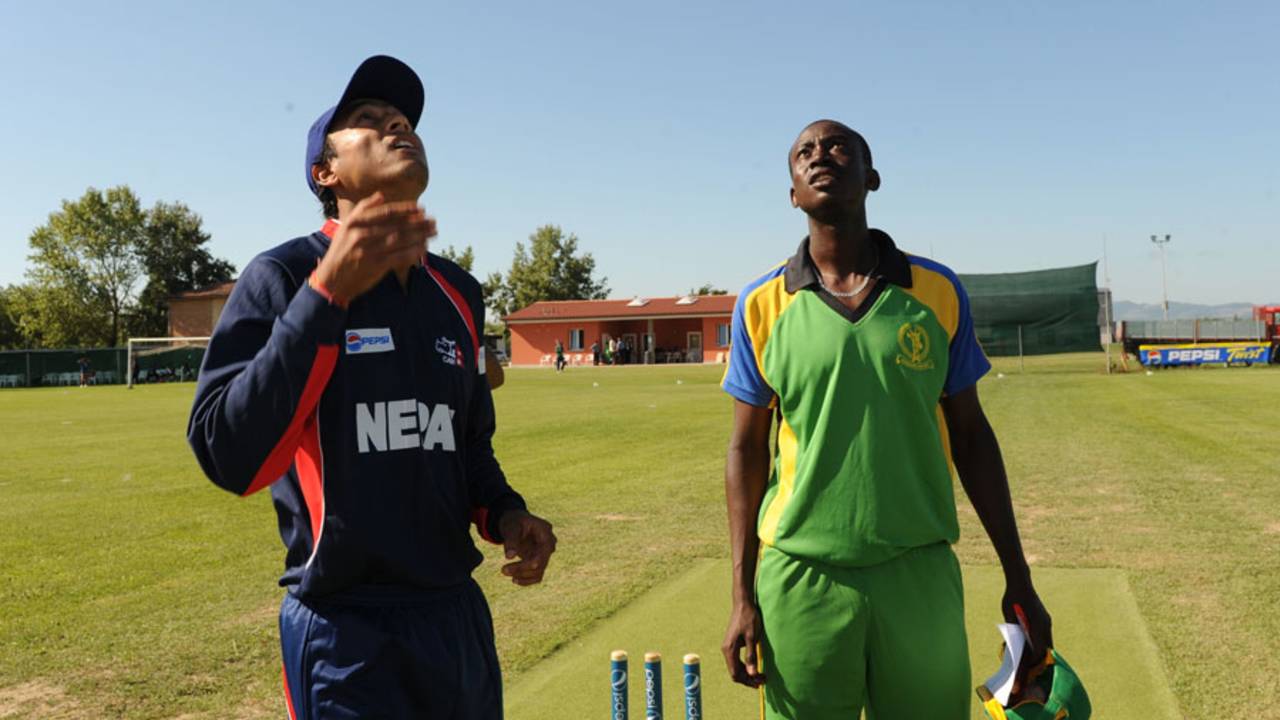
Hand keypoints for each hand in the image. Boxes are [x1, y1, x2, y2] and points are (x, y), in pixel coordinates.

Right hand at [313, 192, 436, 303]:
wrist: (332, 280)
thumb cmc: (341, 251)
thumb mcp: (345, 226)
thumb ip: (362, 209)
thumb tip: (381, 195)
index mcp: (355, 222)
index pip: (385, 213)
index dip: (405, 210)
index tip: (421, 208)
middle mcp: (361, 234)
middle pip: (396, 226)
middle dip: (418, 222)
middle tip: (433, 220)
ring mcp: (369, 250)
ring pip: (400, 240)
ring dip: (420, 235)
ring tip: (433, 232)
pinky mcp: (375, 266)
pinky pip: (399, 256)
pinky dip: (413, 252)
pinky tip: (423, 248)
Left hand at [498, 510, 555, 585]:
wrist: (515, 522)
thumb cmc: (514, 521)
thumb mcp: (511, 527)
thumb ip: (511, 540)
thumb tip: (509, 557)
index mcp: (546, 534)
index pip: (542, 556)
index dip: (526, 565)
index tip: (506, 567)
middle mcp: (549, 545)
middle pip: (540, 565)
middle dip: (521, 571)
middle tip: (503, 570)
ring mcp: (545, 554)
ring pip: (539, 572)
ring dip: (523, 576)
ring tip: (506, 572)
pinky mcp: (539, 560)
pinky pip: (537, 575)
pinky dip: (526, 579)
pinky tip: (514, 579)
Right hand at [721, 601, 765, 687]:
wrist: (743, 603)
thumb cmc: (749, 618)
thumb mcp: (752, 637)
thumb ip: (751, 656)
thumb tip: (752, 674)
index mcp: (729, 649)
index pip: (735, 673)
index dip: (747, 681)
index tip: (760, 682)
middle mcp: (726, 650)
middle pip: (735, 672)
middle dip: (748, 678)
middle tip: (763, 680)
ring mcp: (728, 647)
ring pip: (736, 667)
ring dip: (747, 673)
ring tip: (761, 675)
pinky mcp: (732, 644)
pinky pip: (737, 660)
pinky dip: (745, 666)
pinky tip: (755, 666)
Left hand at [1002, 581, 1052, 690]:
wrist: (1020, 582)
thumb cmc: (1012, 598)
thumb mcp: (1009, 617)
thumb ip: (1014, 632)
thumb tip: (1013, 648)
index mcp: (1038, 626)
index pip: (1038, 650)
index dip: (1032, 662)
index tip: (1025, 670)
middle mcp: (1045, 625)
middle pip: (1045, 648)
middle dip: (1038, 659)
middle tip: (1029, 669)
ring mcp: (1046, 621)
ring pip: (1046, 642)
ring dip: (1040, 651)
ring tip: (1030, 660)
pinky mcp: (1045, 618)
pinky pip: (1045, 634)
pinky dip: (1039, 642)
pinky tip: (1030, 645)